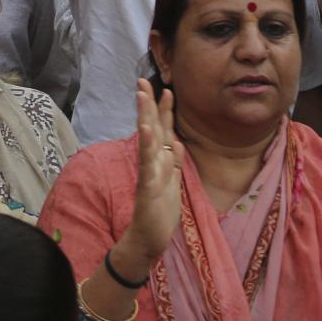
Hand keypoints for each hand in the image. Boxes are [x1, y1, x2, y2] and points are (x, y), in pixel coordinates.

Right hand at [118, 79, 182, 274]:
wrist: (149, 240)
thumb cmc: (160, 213)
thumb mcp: (173, 183)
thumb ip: (174, 162)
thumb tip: (178, 141)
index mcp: (161, 161)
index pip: (161, 130)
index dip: (162, 109)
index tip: (165, 87)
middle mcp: (153, 163)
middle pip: (151, 128)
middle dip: (148, 104)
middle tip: (143, 81)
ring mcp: (149, 173)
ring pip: (148, 140)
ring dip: (145, 116)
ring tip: (143, 95)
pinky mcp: (147, 186)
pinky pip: (147, 163)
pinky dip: (148, 145)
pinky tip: (147, 129)